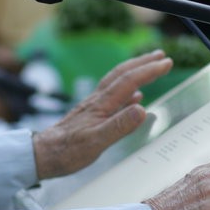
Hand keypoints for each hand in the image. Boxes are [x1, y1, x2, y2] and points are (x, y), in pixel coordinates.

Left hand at [32, 51, 171, 179]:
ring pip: (117, 81)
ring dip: (135, 71)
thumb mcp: (95, 142)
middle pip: (123, 74)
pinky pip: (113, 96)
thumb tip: (142, 108)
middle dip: (143, 63)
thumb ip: (119, 126)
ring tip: (149, 67)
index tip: (166, 62)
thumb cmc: (67, 151)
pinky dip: (128, 91)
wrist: (43, 154)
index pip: (129, 81)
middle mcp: (98, 100)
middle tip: (161, 55)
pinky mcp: (91, 113)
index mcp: (101, 104)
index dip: (149, 70)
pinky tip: (134, 98)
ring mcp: (94, 105)